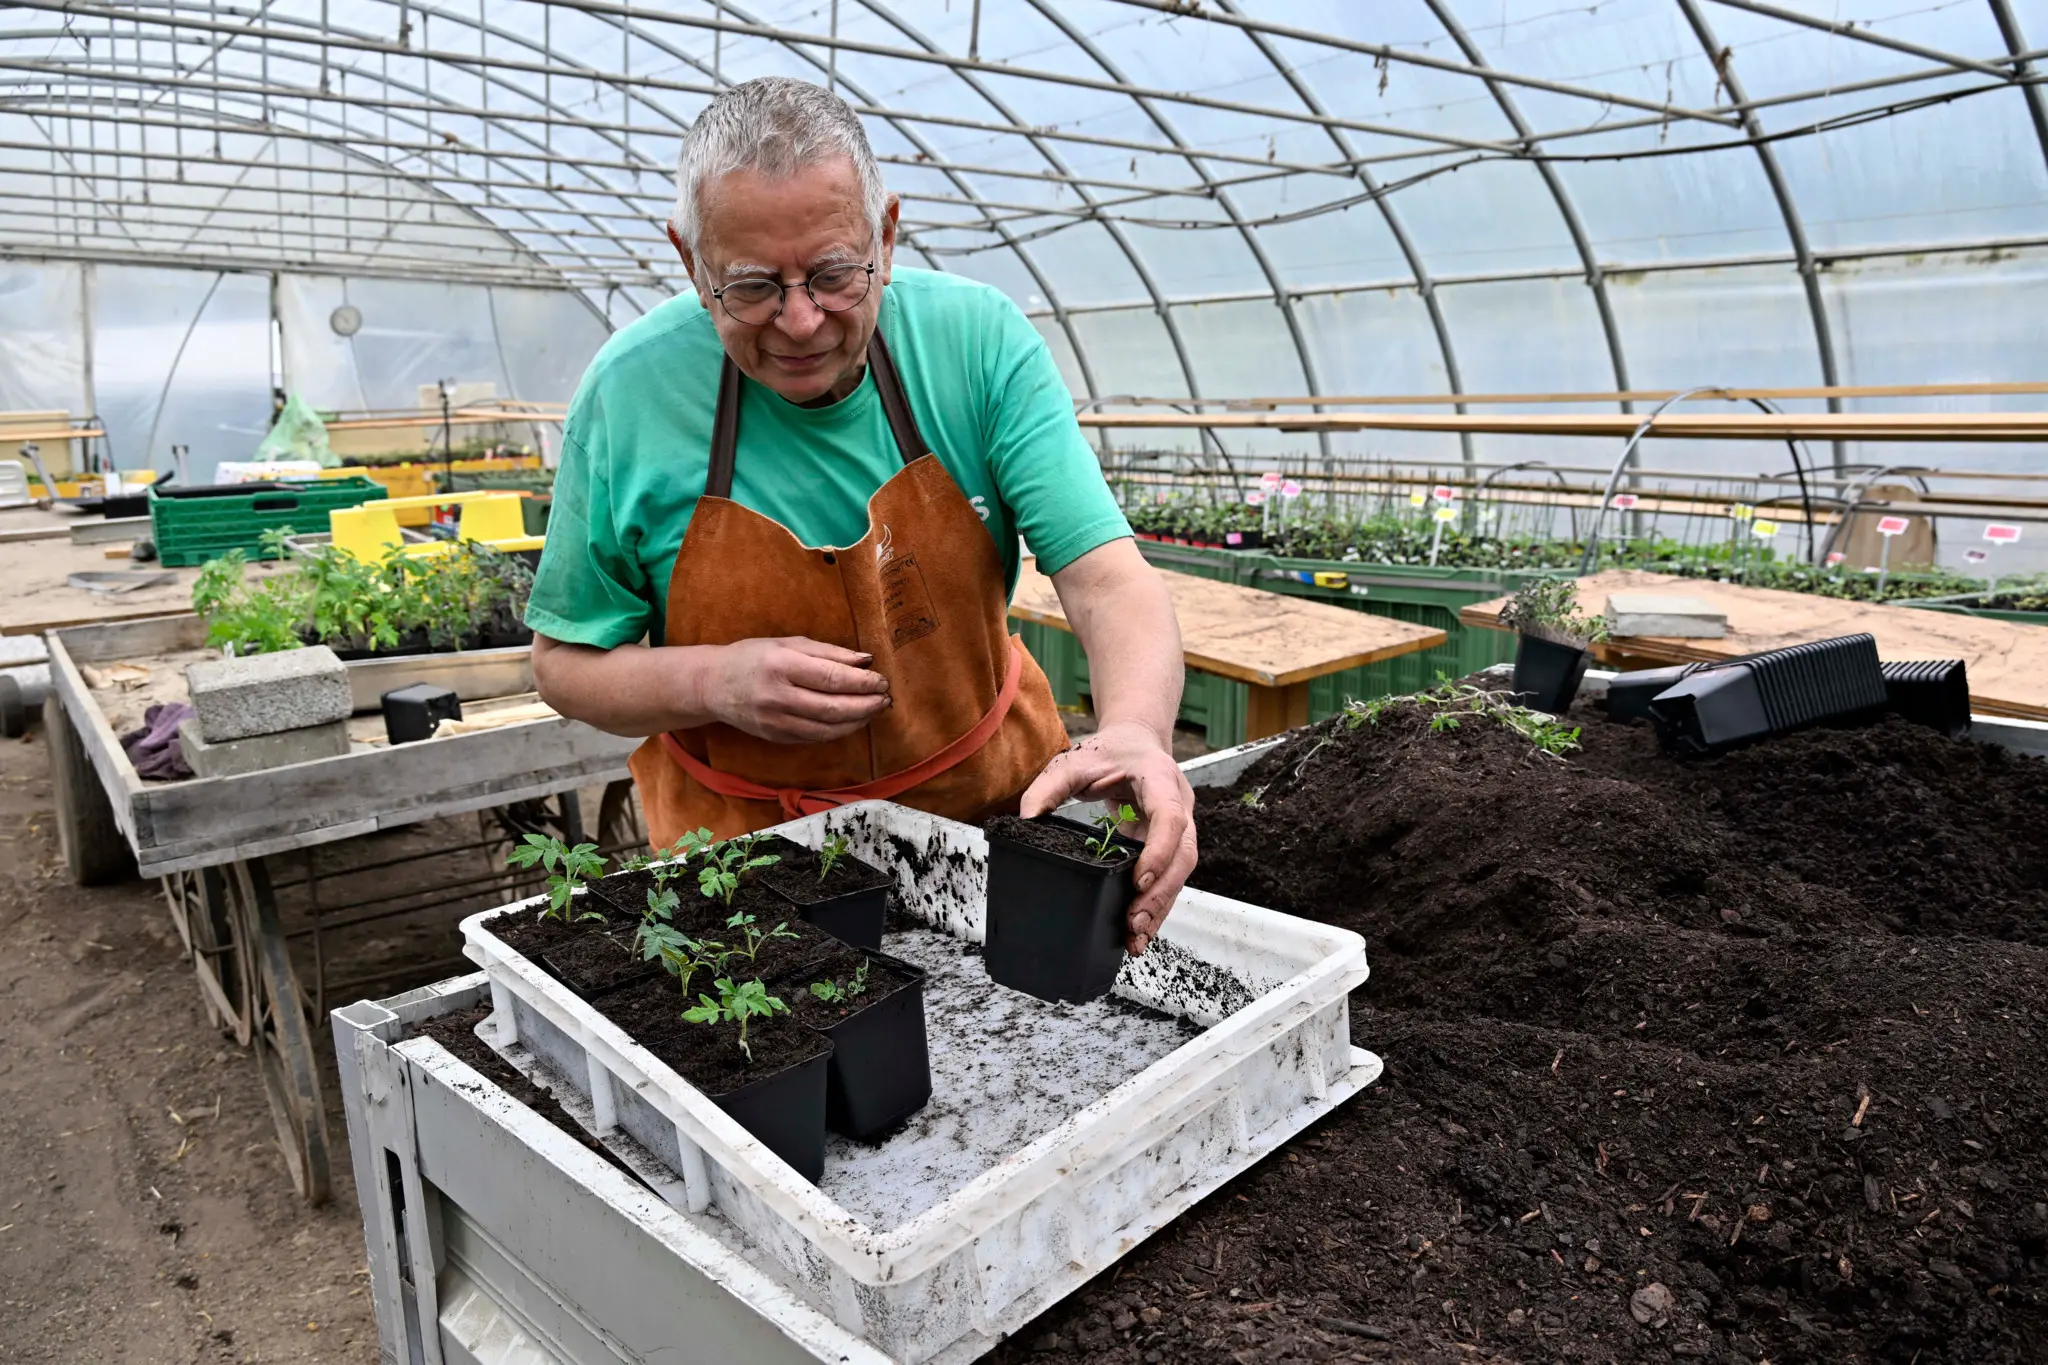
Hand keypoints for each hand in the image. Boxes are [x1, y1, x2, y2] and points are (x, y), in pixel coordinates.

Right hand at [699, 637, 890, 742]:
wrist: (713, 685)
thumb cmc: (754, 656)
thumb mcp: (788, 643)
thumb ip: (828, 652)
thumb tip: (866, 660)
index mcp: (781, 665)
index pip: (831, 677)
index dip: (862, 682)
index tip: (882, 680)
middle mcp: (777, 696)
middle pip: (832, 707)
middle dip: (866, 705)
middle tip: (886, 698)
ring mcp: (775, 721)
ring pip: (827, 728)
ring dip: (857, 721)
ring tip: (876, 710)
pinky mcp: (775, 737)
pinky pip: (815, 738)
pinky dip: (839, 730)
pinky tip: (853, 721)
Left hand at [1020, 720, 1196, 955]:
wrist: (1135, 742)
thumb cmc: (1108, 751)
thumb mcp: (1073, 761)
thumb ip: (1049, 787)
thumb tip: (1026, 821)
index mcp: (1160, 779)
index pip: (1170, 818)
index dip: (1159, 851)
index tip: (1138, 880)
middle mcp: (1179, 803)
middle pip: (1184, 855)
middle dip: (1161, 893)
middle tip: (1135, 923)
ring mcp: (1178, 827)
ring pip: (1180, 872)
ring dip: (1161, 907)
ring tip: (1136, 938)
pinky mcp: (1169, 845)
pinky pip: (1168, 876)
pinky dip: (1155, 904)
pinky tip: (1138, 928)